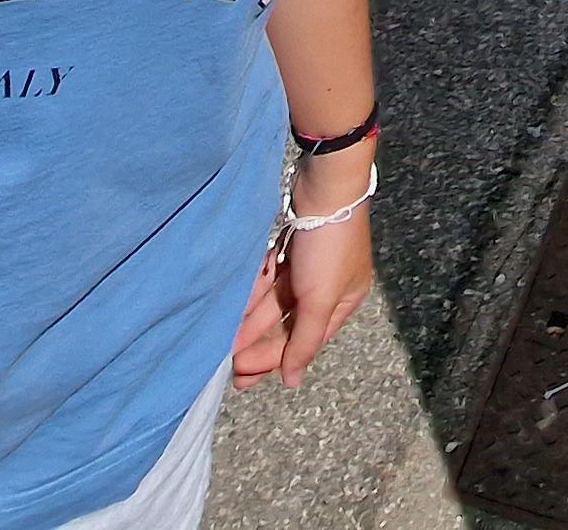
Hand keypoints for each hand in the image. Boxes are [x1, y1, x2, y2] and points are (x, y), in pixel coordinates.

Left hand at [234, 164, 372, 386]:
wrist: (326, 186)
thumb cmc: (330, 245)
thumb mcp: (321, 299)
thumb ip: (305, 341)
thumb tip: (293, 382)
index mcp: (343, 302)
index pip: (304, 341)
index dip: (273, 360)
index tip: (242, 376)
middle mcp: (327, 288)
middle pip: (287, 325)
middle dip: (258, 345)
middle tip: (229, 368)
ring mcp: (308, 268)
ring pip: (275, 303)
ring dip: (251, 321)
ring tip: (224, 340)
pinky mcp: (293, 249)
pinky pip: (269, 280)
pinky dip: (254, 293)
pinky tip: (234, 307)